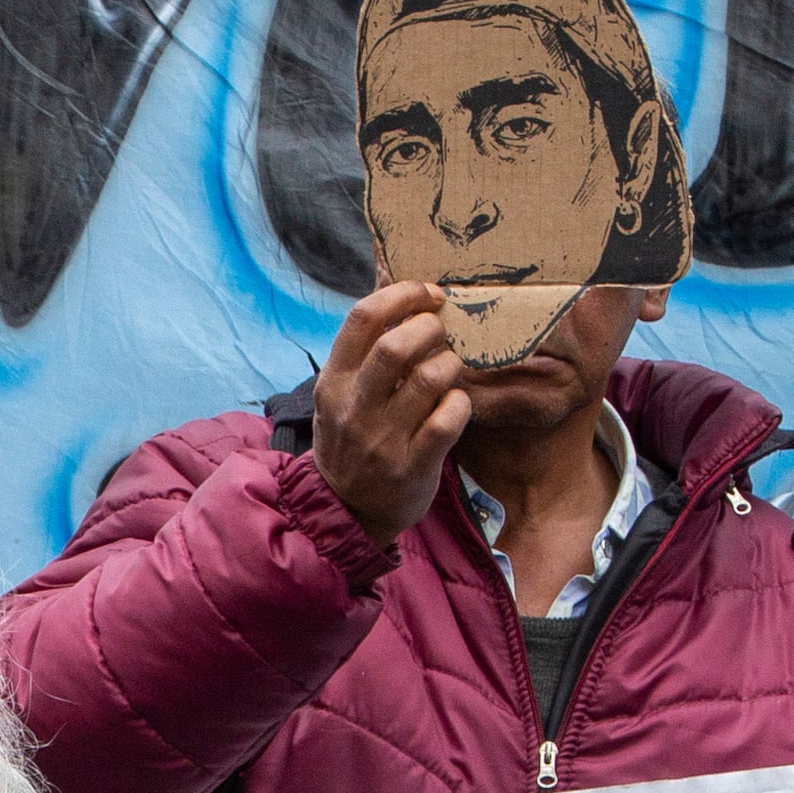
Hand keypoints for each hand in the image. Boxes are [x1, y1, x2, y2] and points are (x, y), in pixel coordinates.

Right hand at [314, 282, 472, 545]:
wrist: (346, 511)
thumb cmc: (351, 440)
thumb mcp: (339, 393)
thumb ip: (362, 346)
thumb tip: (392, 281)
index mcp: (333, 382)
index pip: (362, 318)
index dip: (402, 294)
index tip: (427, 293)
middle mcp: (354, 408)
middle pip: (397, 345)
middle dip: (431, 328)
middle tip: (441, 334)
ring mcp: (383, 440)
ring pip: (430, 379)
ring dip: (450, 365)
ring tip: (449, 370)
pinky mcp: (413, 466)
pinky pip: (449, 419)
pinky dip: (460, 404)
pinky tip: (455, 405)